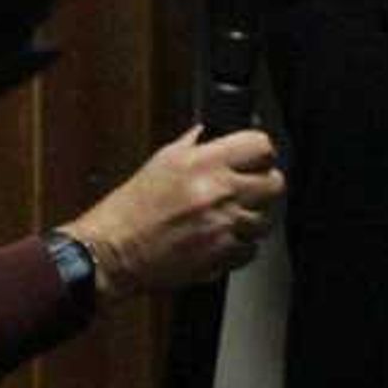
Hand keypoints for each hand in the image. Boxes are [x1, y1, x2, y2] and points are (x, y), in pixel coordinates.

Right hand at [69, 125, 284, 299]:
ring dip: (251, 219)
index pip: (261, 147)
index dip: (261, 153)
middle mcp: (219, 192)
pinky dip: (240, 247)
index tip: (255, 159)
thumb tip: (214, 133)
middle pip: (275, 184)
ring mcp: (224, 225)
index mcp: (204, 163)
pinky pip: (252, 249)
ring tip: (226, 219)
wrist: (112, 252)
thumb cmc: (129, 210)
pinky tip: (219, 240)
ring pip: (266, 219)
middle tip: (247, 191)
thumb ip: (194, 145)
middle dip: (263, 186)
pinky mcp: (222, 255)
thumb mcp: (161, 162)